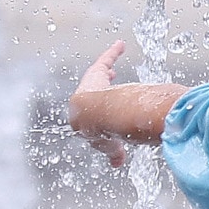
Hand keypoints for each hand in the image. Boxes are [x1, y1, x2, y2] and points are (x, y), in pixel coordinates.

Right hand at [72, 41, 129, 166]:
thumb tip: (117, 163)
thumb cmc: (101, 132)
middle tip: (107, 87)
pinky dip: (112, 52)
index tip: (105, 116)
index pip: (94, 119)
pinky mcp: (95, 74)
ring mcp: (90, 87)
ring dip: (103, 75)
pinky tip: (121, 45)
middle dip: (98, 92)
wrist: (93, 118)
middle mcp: (87, 103)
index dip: (100, 117)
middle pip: (93, 95)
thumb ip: (114, 152)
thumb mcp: (109, 145)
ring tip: (110, 71)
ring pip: (97, 78)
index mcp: (88, 121)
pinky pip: (105, 60)